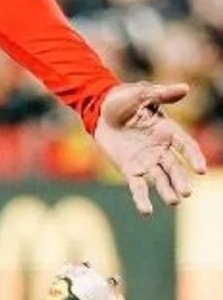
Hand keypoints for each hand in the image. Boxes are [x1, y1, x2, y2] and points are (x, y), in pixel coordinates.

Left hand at [94, 82, 207, 215]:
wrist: (98, 110)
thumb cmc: (121, 100)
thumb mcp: (140, 94)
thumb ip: (161, 94)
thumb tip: (185, 87)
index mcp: (168, 131)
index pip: (186, 145)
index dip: (194, 157)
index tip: (200, 169)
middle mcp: (161, 149)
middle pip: (175, 167)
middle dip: (181, 180)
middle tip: (186, 192)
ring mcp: (147, 161)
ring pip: (160, 178)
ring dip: (167, 190)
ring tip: (174, 201)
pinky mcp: (130, 169)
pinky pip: (138, 186)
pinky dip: (142, 199)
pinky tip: (146, 212)